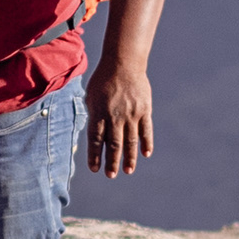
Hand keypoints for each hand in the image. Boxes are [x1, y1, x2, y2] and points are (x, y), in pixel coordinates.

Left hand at [85, 60, 154, 176]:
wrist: (124, 63)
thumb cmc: (104, 79)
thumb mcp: (91, 96)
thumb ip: (93, 116)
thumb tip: (95, 136)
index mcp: (99, 112)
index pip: (95, 140)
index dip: (95, 155)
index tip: (95, 169)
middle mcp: (115, 115)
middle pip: (113, 144)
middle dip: (112, 162)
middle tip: (111, 175)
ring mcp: (131, 113)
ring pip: (130, 141)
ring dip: (129, 157)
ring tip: (128, 170)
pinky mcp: (144, 110)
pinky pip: (146, 130)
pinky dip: (146, 143)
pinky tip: (146, 154)